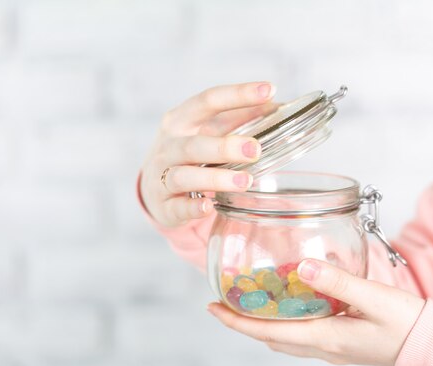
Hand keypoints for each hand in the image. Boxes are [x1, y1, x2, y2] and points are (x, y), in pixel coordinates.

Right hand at [140, 82, 277, 226]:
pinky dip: (192, 208)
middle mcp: (169, 146)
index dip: (238, 94)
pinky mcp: (164, 206)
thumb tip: (278, 106)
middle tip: (255, 150)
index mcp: (181, 120)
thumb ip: (237, 119)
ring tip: (245, 181)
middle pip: (194, 144)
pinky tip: (209, 207)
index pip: (208, 101)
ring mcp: (162, 177)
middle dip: (225, 146)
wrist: (153, 186)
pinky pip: (177, 207)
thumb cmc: (189, 153)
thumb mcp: (207, 131)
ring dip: (215, 178)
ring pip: (184, 175)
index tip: (268, 90)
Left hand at [208, 259, 424, 365]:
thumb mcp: (374, 298)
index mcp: (326, 337)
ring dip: (263, 324)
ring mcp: (333, 348)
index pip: (269, 332)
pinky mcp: (343, 342)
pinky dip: (286, 324)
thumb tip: (303, 267)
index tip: (212, 309)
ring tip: (251, 303)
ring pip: (286, 339)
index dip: (237, 322)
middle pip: (271, 338)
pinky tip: (291, 305)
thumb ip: (338, 283)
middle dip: (244, 323)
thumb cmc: (408, 323)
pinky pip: (303, 336)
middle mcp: (324, 347)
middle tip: (224, 303)